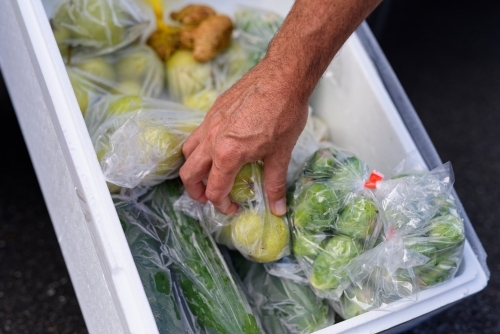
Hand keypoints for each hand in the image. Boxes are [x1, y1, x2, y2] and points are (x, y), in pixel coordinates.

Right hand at [179, 58, 308, 215]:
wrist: (283, 76)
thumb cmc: (284, 114)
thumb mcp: (281, 154)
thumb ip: (275, 184)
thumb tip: (278, 210)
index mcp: (227, 154)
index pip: (214, 190)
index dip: (222, 205)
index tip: (232, 208)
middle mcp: (211, 139)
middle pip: (188, 173)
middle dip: (195, 191)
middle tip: (209, 197)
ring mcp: (209, 122)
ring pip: (188, 151)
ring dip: (194, 168)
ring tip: (209, 174)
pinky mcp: (213, 109)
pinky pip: (198, 134)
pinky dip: (201, 147)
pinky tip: (219, 147)